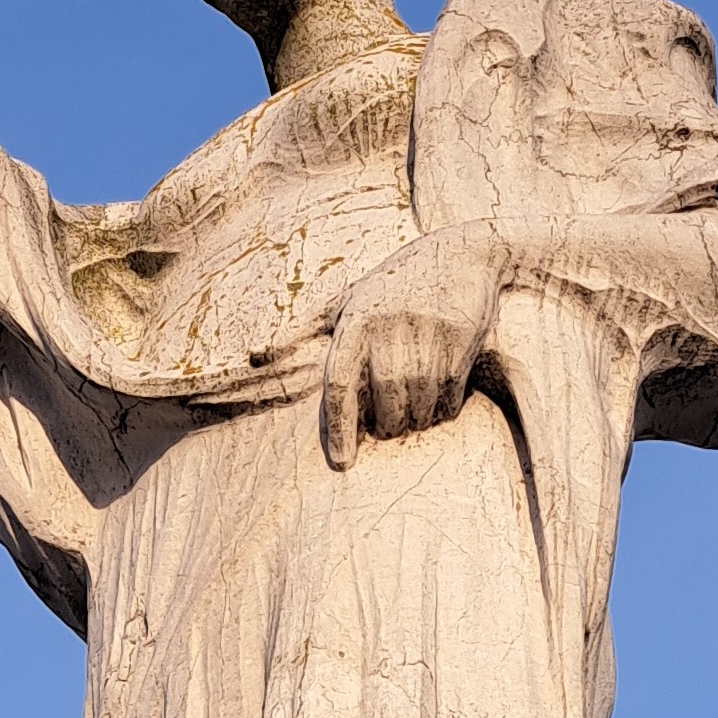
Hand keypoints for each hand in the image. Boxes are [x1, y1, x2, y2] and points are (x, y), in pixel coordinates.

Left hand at [318, 232, 504, 469]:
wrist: (462, 253)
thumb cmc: (394, 283)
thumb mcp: (346, 299)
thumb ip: (302, 330)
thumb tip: (255, 356)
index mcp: (355, 322)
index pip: (340, 386)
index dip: (340, 430)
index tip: (343, 464)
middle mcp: (388, 327)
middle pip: (384, 405)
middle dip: (388, 426)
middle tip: (391, 424)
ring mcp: (427, 332)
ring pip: (419, 406)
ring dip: (418, 419)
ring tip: (416, 410)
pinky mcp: (460, 338)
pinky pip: (449, 396)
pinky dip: (444, 408)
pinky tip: (441, 398)